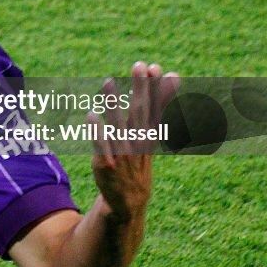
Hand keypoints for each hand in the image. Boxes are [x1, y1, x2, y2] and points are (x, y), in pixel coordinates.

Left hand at [88, 62, 179, 220]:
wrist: (129, 201)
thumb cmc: (138, 160)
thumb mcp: (151, 135)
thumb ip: (158, 105)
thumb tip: (174, 75)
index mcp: (149, 135)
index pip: (155, 108)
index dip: (156, 88)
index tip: (155, 67)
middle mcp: (138, 144)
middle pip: (140, 112)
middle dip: (140, 89)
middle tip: (138, 66)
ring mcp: (123, 155)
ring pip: (118, 127)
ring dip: (114, 104)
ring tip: (108, 82)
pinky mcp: (106, 165)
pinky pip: (101, 147)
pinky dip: (98, 132)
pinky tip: (92, 115)